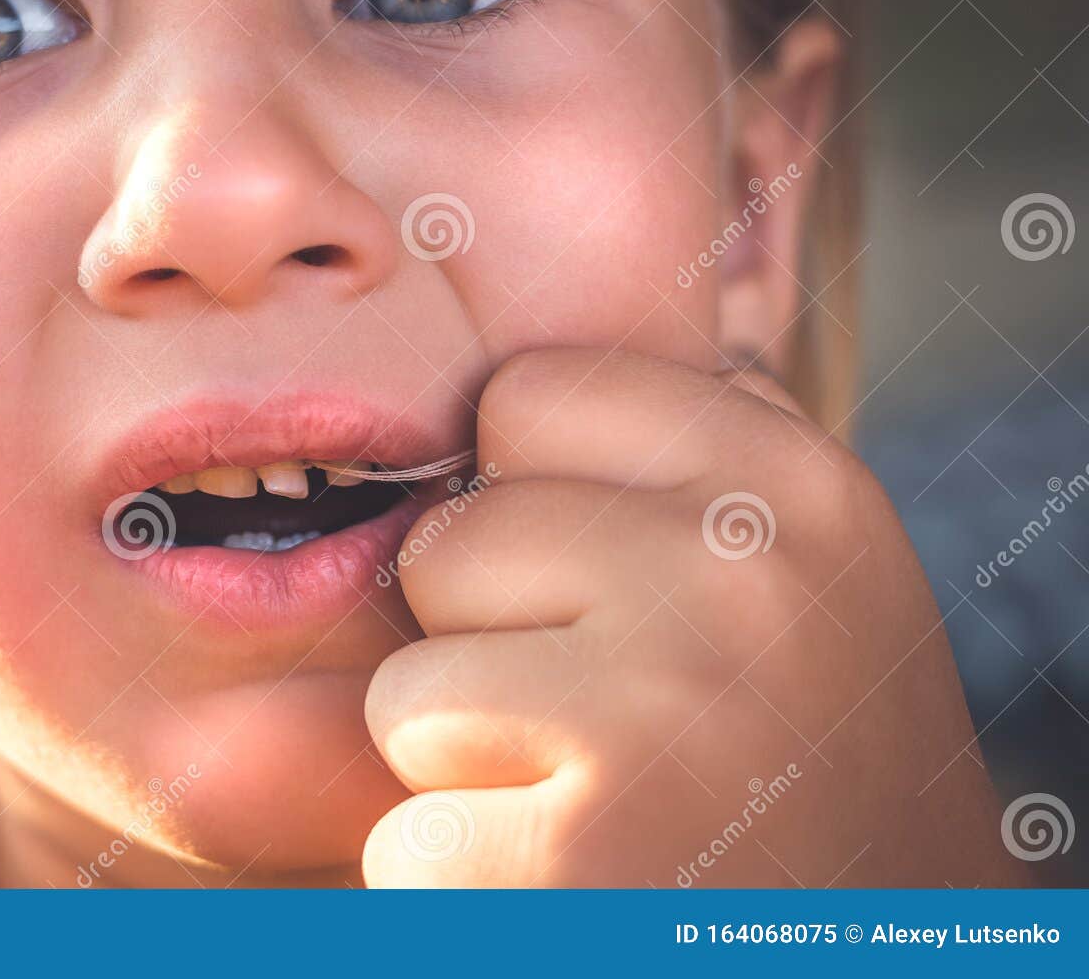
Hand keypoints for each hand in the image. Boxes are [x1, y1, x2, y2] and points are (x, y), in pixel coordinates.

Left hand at [362, 348, 1024, 886]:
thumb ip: (685, 453)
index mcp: (793, 484)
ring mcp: (664, 712)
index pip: (524, 397)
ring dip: (474, 769)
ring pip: (408, 687)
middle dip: (491, 645)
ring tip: (601, 807)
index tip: (608, 591)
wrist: (883, 961)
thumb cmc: (801, 759)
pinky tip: (576, 888)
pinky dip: (463, 879)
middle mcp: (743, 576)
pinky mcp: (577, 856)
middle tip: (614, 731)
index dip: (529, 504)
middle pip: (448, 543)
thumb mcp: (801, 569)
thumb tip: (532, 368)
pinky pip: (405, 827)